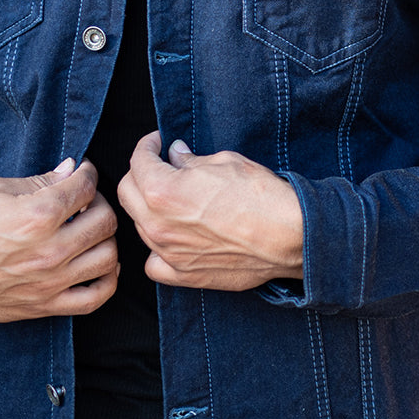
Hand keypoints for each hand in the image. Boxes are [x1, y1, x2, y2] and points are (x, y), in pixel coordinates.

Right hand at [0, 159, 118, 322]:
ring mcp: (50, 282)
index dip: (88, 172)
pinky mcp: (46, 306)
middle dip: (100, 203)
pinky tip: (97, 264)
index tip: (82, 172)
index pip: (87, 186)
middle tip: (85, 200)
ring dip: (105, 239)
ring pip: (108, 257)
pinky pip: (97, 297)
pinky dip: (107, 279)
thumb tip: (71, 170)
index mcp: (38, 214)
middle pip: (105, 221)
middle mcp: (50, 250)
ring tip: (89, 230)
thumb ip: (40, 181)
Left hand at [117, 133, 303, 290]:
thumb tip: (175, 155)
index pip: (138, 162)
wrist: (289, 236)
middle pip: (128, 193)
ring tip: (172, 199)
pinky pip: (154, 263)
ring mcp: (169, 253)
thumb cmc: (260, 195)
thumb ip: (190, 160)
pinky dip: (157, 249)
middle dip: (140, 174)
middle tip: (160, 165)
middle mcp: (158, 225)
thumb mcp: (223, 162)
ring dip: (148, 208)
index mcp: (163, 191)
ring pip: (139, 226)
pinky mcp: (184, 275)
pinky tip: (172, 237)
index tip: (157, 142)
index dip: (147, 146)